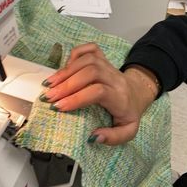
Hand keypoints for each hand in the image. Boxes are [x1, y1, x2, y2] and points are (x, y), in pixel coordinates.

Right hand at [40, 43, 157, 145]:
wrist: (138, 92)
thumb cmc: (128, 112)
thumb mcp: (128, 130)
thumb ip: (114, 137)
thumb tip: (94, 137)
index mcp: (120, 97)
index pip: (98, 91)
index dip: (77, 98)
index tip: (58, 107)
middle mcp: (115, 78)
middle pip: (91, 72)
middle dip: (67, 84)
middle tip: (48, 96)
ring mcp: (109, 65)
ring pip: (88, 60)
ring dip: (66, 70)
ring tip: (49, 84)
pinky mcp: (103, 58)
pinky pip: (89, 49)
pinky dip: (75, 54)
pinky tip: (64, 67)